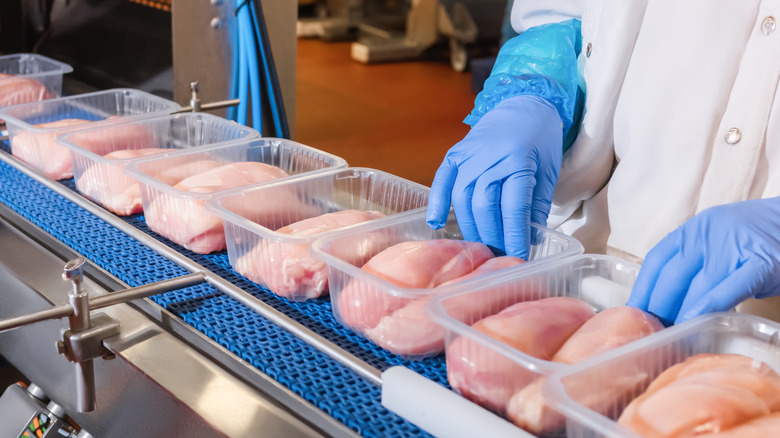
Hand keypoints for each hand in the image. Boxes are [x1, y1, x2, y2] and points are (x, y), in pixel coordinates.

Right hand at [426, 95, 562, 258]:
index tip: (519, 256)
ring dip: (469, 226)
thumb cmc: (540, 139)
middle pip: (484, 205)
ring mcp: (469, 154)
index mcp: (518, 160)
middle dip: (491, 236)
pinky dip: (437, 202)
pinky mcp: (456, 153)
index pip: (514, 207)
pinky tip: (436, 223)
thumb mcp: (548, 171)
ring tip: (479, 245)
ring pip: (462, 198)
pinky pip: (442, 180)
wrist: (524, 103)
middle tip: (499, 256)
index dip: (515, 235)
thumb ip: (537, 205)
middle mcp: (490, 157)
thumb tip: (530, 239)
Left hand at [628, 197, 779, 323]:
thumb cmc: (757, 242)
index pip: (657, 261)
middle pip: (672, 276)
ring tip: (670, 336)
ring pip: (697, 285)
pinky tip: (695, 322)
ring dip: (680, 314)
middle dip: (658, 308)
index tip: (633, 314)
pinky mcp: (761, 263)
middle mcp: (708, 235)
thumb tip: (667, 304)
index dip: (642, 290)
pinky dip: (707, 307)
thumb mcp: (718, 246)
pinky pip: (729, 288)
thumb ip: (695, 267)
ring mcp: (734, 248)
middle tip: (652, 332)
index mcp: (694, 230)